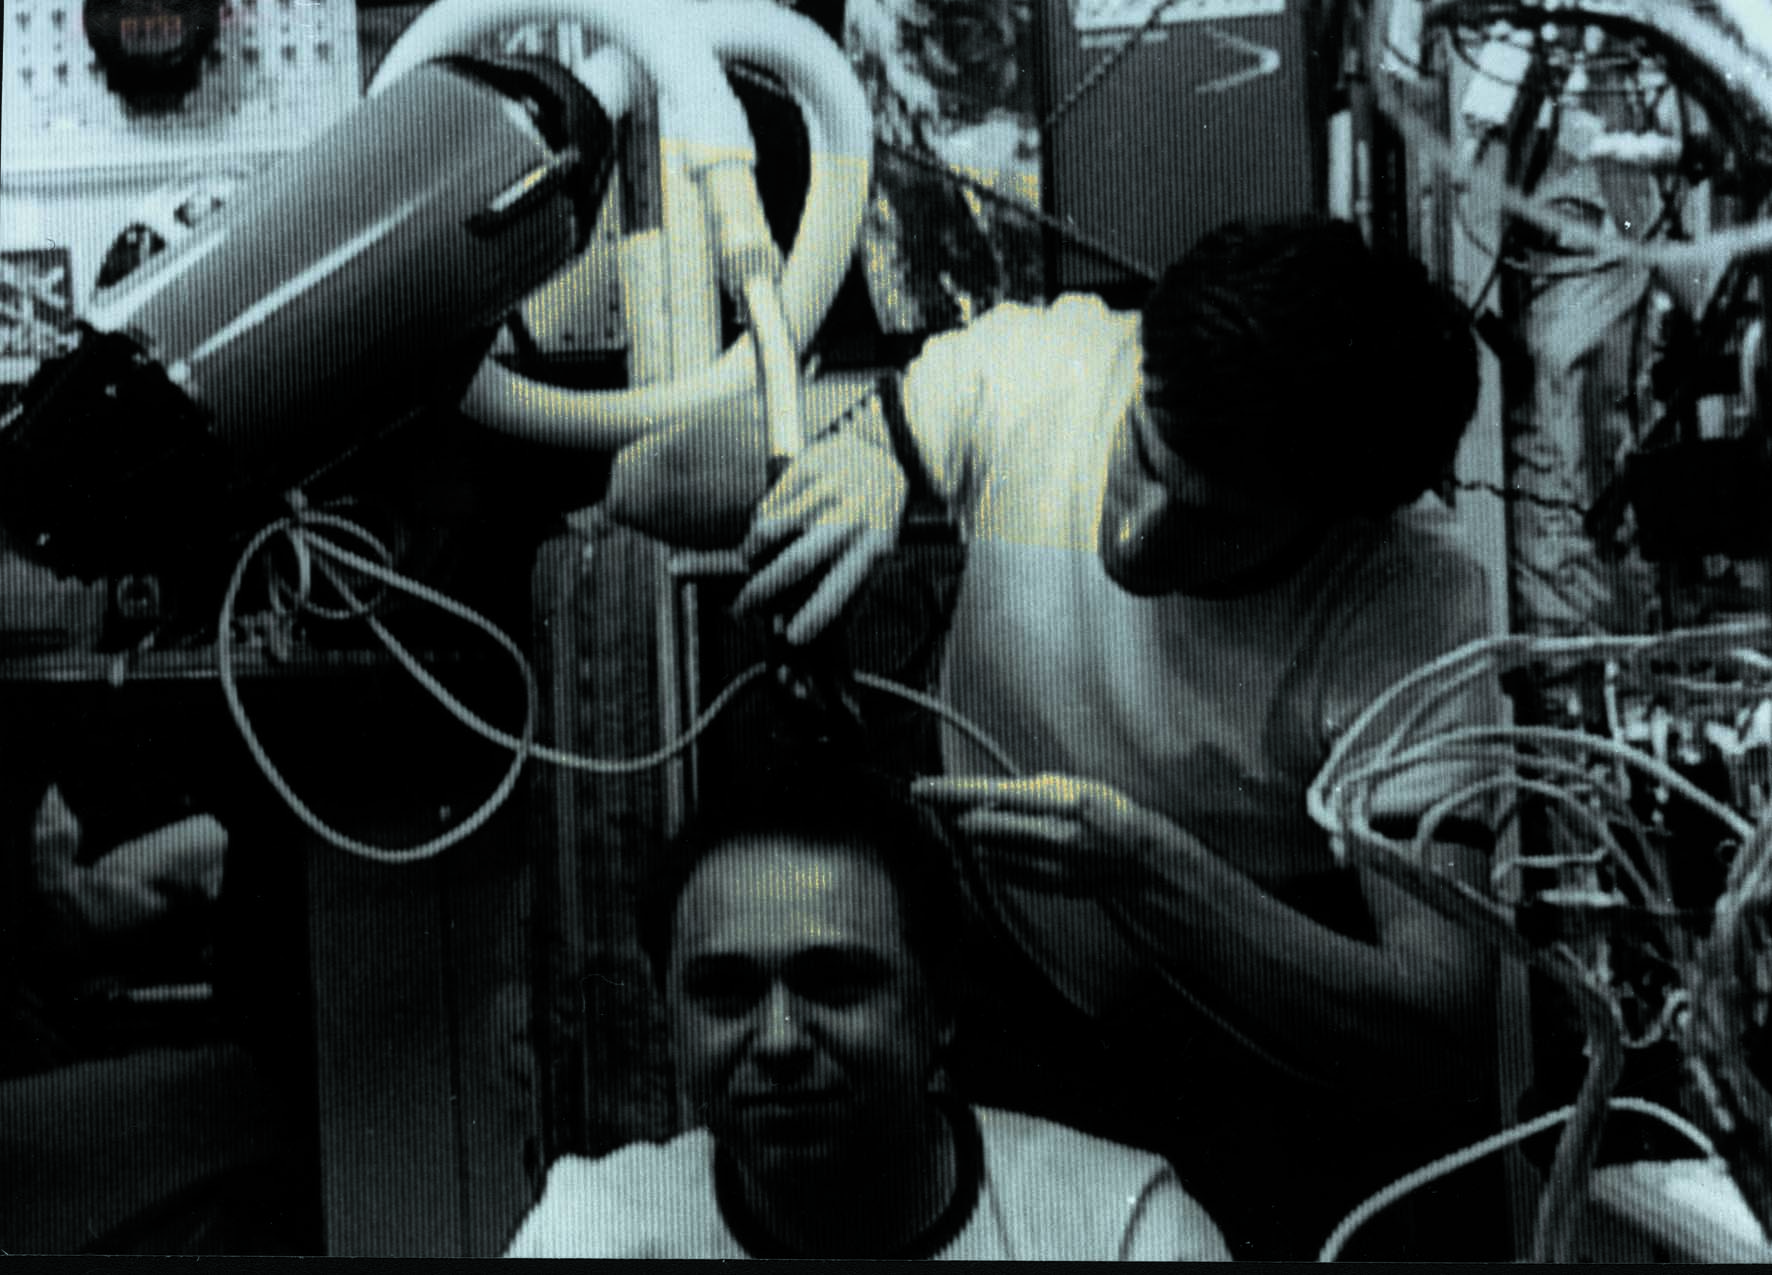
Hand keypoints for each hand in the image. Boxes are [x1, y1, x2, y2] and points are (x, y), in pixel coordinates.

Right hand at [734, 432, 907, 644]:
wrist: (881, 452)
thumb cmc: (873, 518)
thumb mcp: (876, 551)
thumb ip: (850, 588)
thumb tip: (810, 632)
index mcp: (875, 545)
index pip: (842, 587)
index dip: (816, 615)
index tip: (792, 638)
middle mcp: (850, 517)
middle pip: (796, 561)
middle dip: (761, 591)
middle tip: (741, 608)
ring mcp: (826, 490)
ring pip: (769, 531)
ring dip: (752, 555)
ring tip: (751, 563)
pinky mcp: (805, 468)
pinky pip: (767, 507)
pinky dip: (760, 526)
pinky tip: (770, 527)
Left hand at [911, 773, 1184, 897]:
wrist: (1142, 861)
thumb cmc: (1109, 814)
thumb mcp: (1076, 786)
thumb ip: (1030, 791)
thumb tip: (986, 798)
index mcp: (1061, 800)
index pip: (990, 793)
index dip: (950, 792)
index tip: (918, 790)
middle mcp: (1053, 835)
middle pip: (980, 827)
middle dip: (963, 818)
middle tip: (960, 811)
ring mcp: (1050, 866)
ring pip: (988, 853)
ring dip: (980, 840)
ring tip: (996, 830)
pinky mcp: (1048, 887)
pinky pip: (1004, 873)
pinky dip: (996, 860)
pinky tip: (1005, 851)